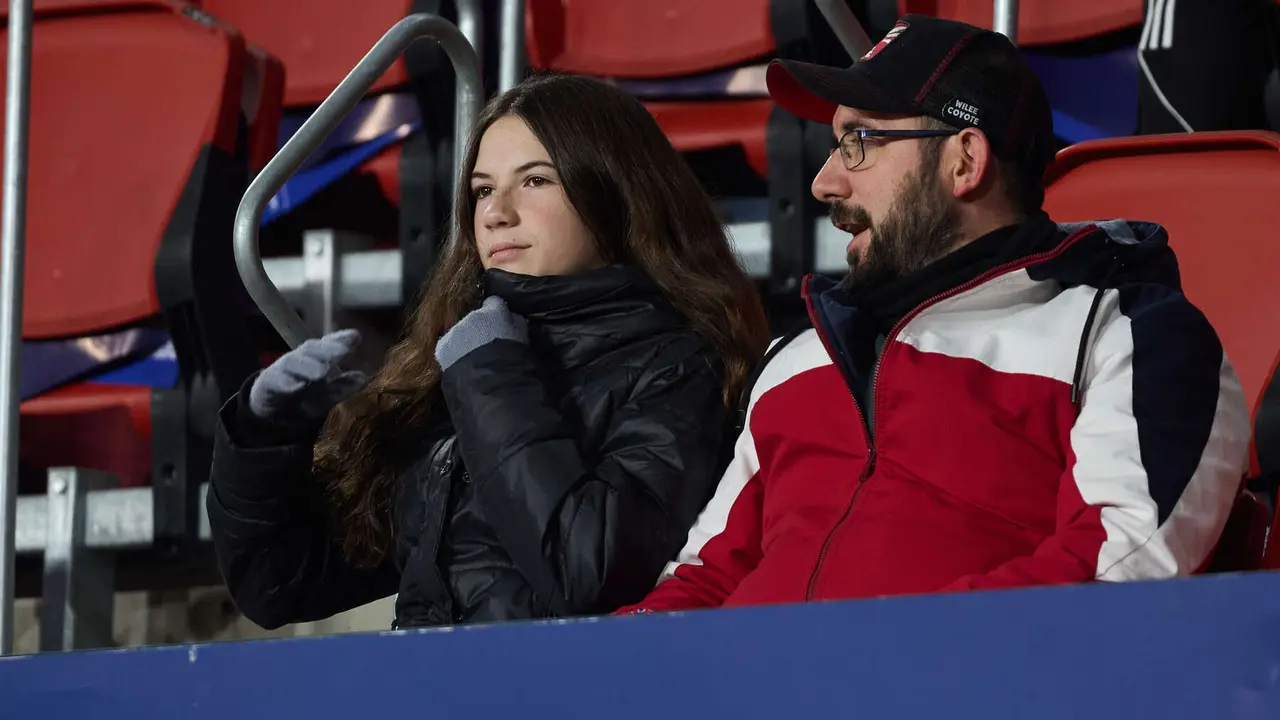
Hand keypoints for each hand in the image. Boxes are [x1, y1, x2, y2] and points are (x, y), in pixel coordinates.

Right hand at [248, 328, 368, 425]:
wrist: (270, 409)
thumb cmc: (304, 395)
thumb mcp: (326, 394)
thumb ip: (342, 387)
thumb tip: (363, 378)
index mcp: (318, 357)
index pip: (330, 345)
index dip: (341, 340)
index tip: (355, 337)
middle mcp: (302, 358)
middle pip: (313, 349)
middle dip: (328, 349)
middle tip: (343, 352)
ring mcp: (284, 368)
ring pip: (296, 362)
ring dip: (309, 366)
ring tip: (322, 372)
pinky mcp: (269, 382)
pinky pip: (278, 381)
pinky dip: (287, 383)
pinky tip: (296, 387)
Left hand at [435, 296, 528, 370]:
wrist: (494, 385)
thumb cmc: (515, 362)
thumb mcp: (523, 338)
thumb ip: (516, 322)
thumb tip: (512, 318)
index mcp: (495, 311)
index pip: (494, 302)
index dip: (497, 313)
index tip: (499, 323)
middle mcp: (472, 316)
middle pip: (475, 317)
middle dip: (479, 327)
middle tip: (486, 344)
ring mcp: (455, 331)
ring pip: (459, 332)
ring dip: (465, 340)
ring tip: (473, 358)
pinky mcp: (442, 347)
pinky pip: (447, 346)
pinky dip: (452, 353)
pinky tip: (461, 365)